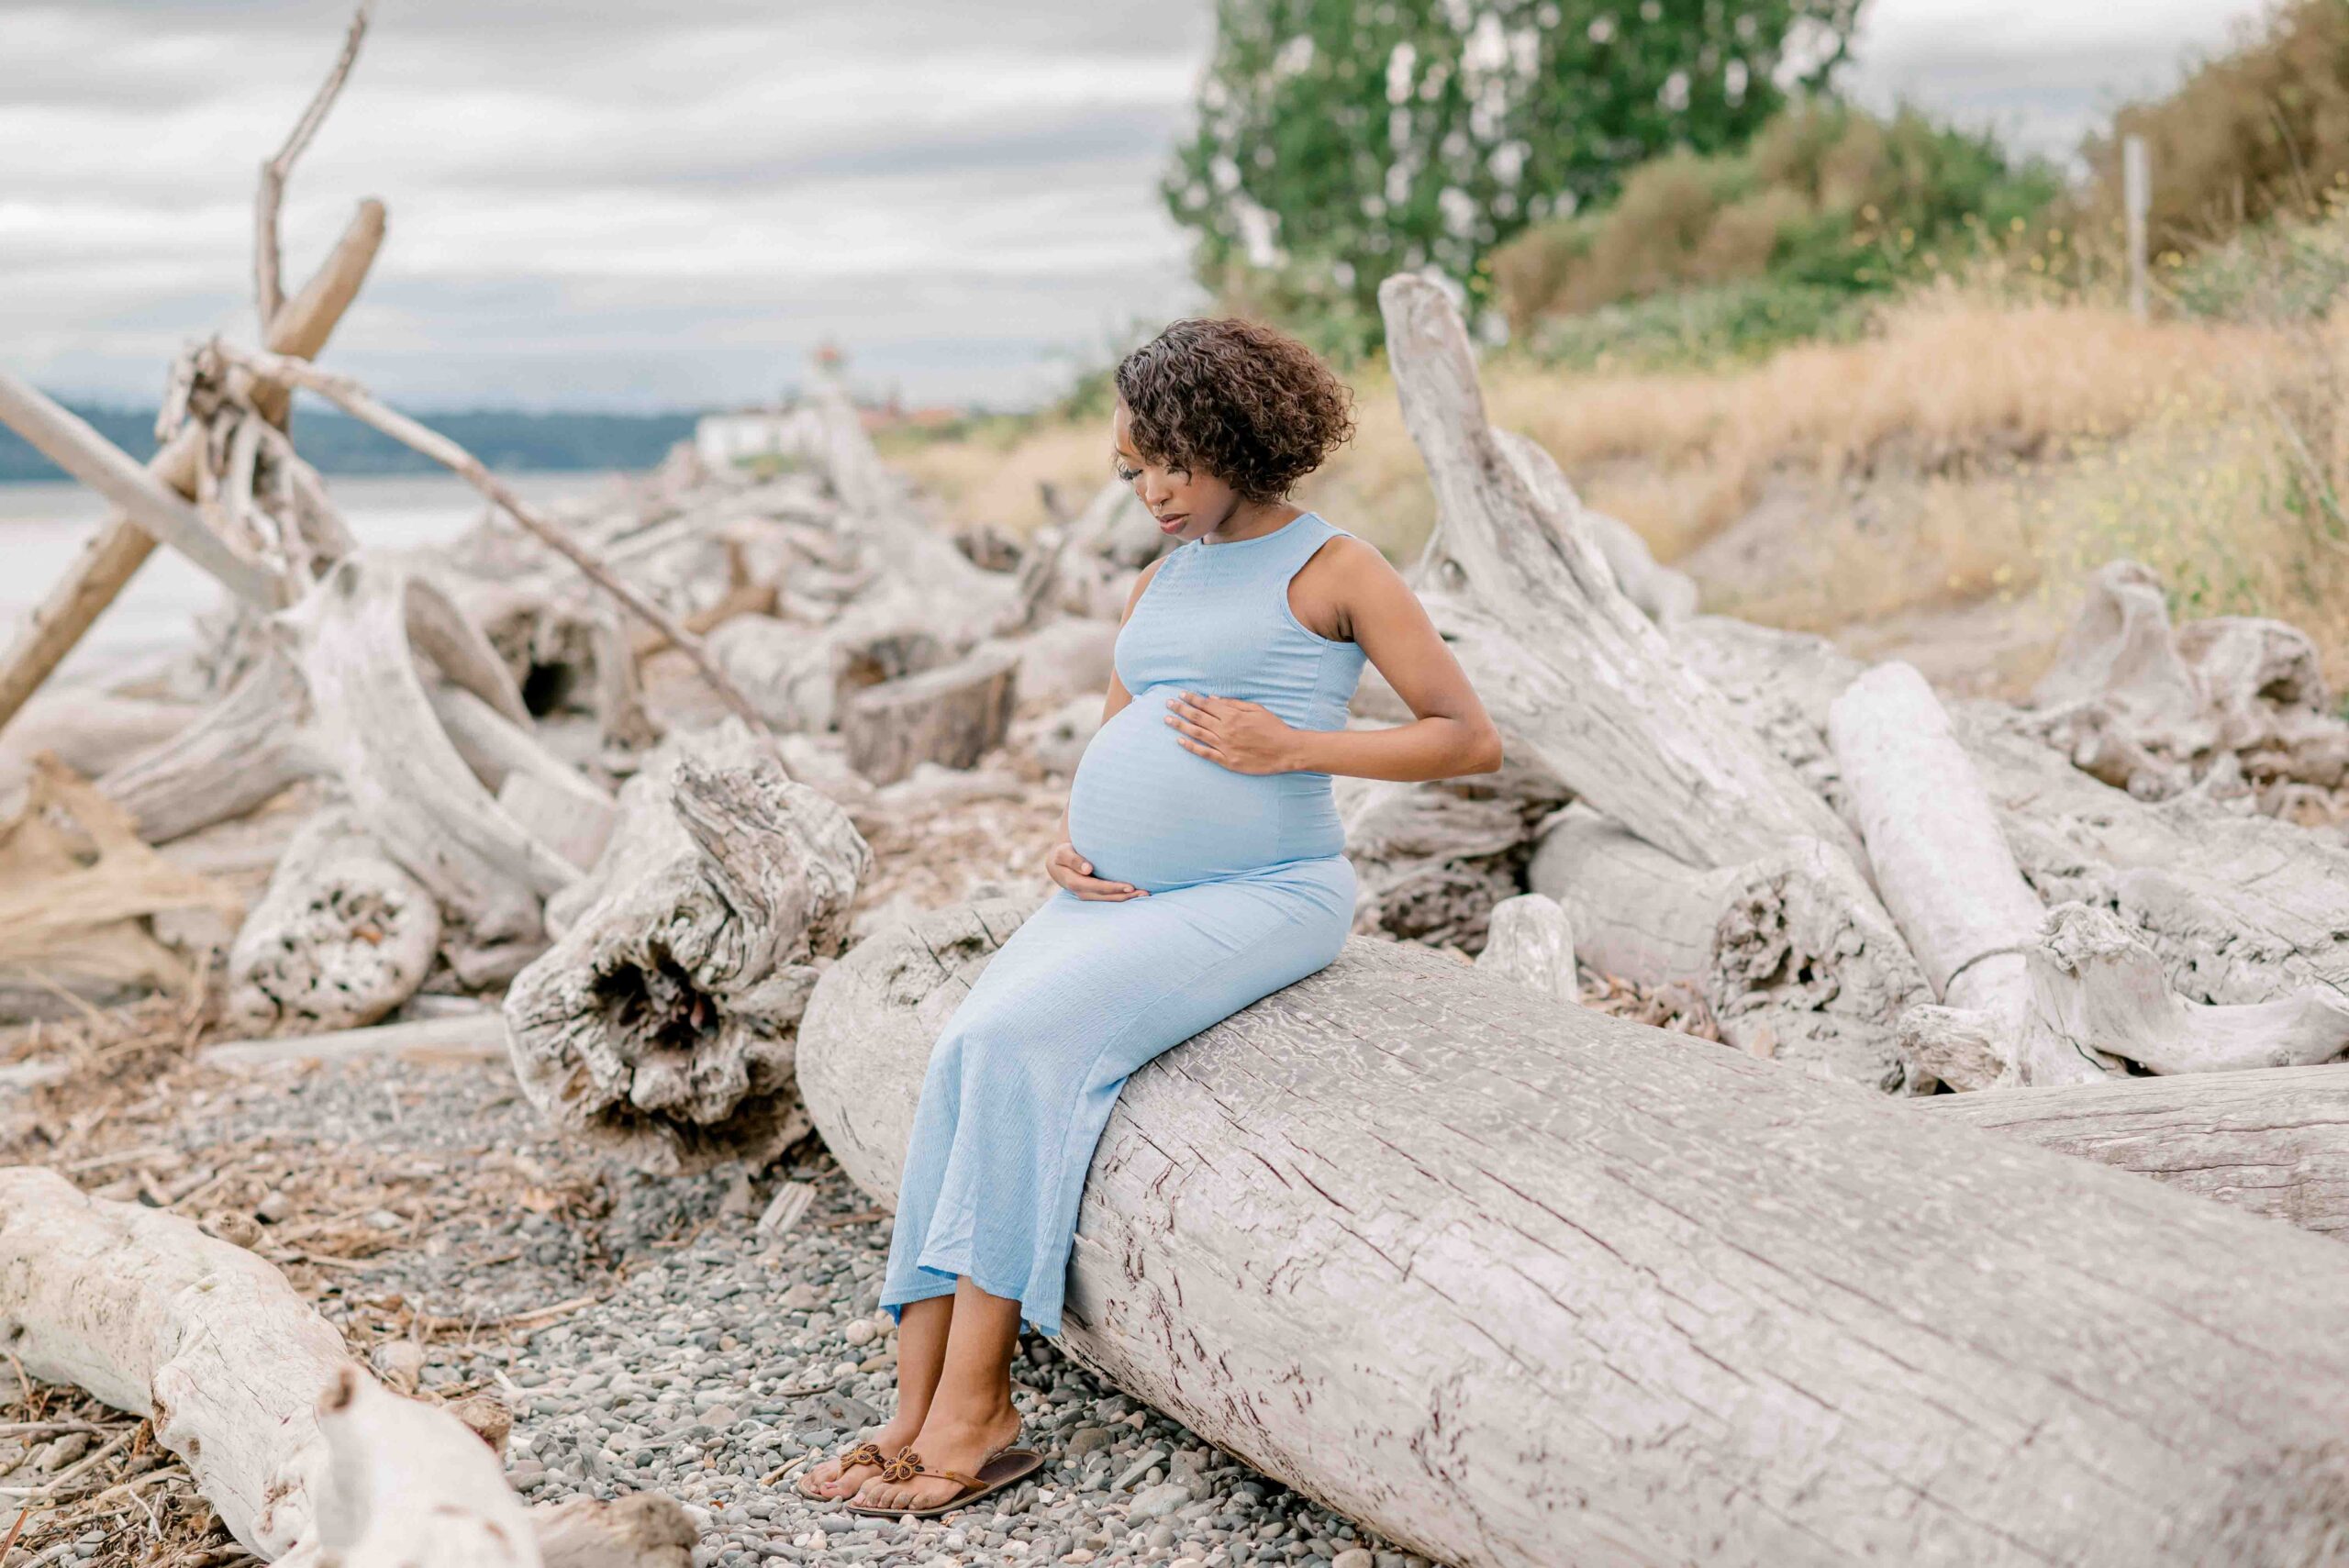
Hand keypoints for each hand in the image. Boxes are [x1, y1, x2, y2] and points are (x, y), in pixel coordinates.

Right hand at [1046, 842, 1146, 899]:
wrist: (1057, 864)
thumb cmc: (1063, 854)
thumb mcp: (1063, 853)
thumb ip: (1073, 859)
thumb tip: (1088, 869)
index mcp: (1074, 882)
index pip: (1097, 887)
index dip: (1113, 888)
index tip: (1130, 886)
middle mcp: (1082, 892)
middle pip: (1106, 896)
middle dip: (1126, 896)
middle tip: (1145, 892)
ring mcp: (1088, 895)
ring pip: (1109, 899)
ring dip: (1127, 898)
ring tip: (1145, 894)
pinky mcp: (1094, 894)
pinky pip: (1110, 898)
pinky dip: (1123, 896)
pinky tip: (1137, 894)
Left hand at [1164, 692, 1297, 773]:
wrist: (1286, 751)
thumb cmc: (1274, 728)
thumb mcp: (1256, 709)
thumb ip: (1233, 703)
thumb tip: (1212, 699)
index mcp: (1233, 715)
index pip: (1206, 705)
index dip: (1192, 699)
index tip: (1181, 695)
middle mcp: (1226, 730)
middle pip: (1197, 718)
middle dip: (1181, 709)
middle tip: (1168, 703)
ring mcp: (1225, 746)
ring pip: (1197, 734)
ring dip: (1180, 726)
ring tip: (1168, 720)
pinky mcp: (1228, 761)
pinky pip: (1205, 753)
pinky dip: (1191, 747)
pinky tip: (1180, 742)